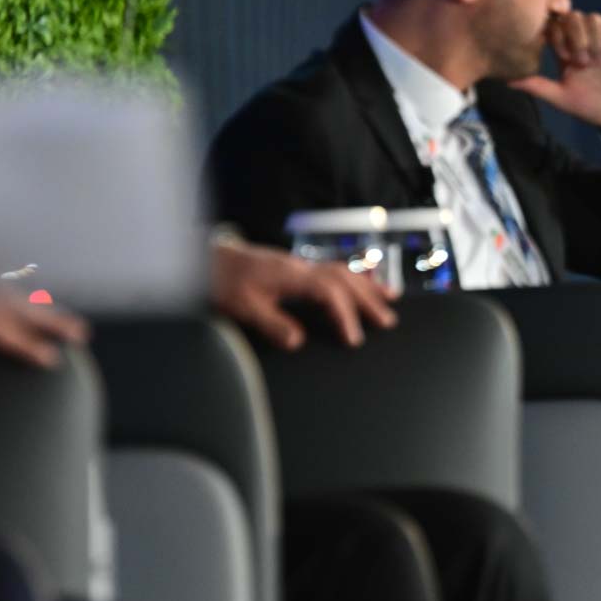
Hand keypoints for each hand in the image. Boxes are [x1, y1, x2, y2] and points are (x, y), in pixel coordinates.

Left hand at [210, 240, 396, 350]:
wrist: (209, 259)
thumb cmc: (224, 283)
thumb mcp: (242, 308)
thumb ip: (271, 323)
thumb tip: (298, 340)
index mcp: (290, 276)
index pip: (328, 293)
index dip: (344, 315)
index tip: (354, 338)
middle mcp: (301, 267)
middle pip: (344, 280)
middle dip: (368, 300)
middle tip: (388, 321)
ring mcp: (300, 265)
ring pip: (342, 271)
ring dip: (367, 285)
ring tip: (391, 297)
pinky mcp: (297, 267)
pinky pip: (334, 268)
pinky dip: (354, 274)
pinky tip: (364, 279)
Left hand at [507, 11, 600, 128]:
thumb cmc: (591, 106)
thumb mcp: (560, 97)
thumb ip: (536, 85)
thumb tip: (506, 80)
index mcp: (566, 50)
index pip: (555, 26)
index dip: (556, 35)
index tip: (564, 56)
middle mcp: (584, 40)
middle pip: (572, 16)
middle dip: (575, 36)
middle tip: (582, 62)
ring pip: (593, 18)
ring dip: (594, 39)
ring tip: (599, 63)